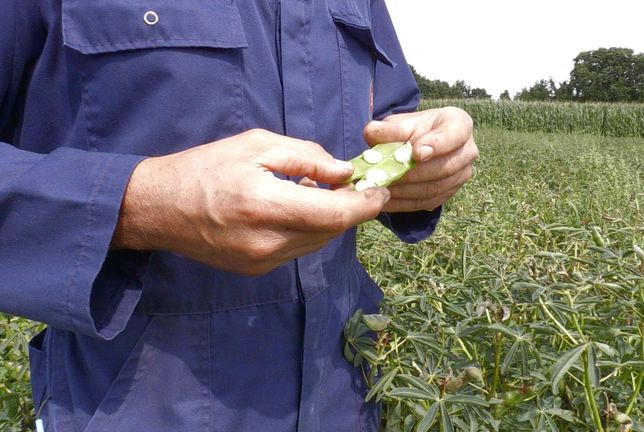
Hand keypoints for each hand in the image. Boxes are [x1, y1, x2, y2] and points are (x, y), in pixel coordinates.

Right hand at [112, 129, 389, 274]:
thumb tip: (344, 172)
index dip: (365, 204)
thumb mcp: (256, 145)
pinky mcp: (257, 270)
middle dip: (350, 208)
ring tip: (318, 192)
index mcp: (267, 206)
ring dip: (329, 219)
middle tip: (353, 184)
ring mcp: (263, 262)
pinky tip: (295, 209)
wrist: (159, 209)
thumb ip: (305, 157)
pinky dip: (308, 229)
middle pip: (331, 231)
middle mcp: (268, 242)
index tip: (382, 189)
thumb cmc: (205, 168)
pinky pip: (298, 249)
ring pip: (317, 242)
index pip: (335, 215)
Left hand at [363, 107, 476, 212]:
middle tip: (388, 175)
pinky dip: (405, 203)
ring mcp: (462, 175)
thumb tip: (371, 132)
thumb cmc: (413, 129)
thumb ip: (389, 128)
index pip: (454, 134)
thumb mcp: (402, 123)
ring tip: (382, 189)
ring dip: (406, 191)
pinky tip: (385, 200)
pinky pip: (428, 202)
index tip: (416, 152)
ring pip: (436, 188)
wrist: (421, 144)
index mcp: (460, 124)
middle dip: (413, 173)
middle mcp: (468, 151)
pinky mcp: (449, 193)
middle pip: (445, 167)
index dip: (437, 144)